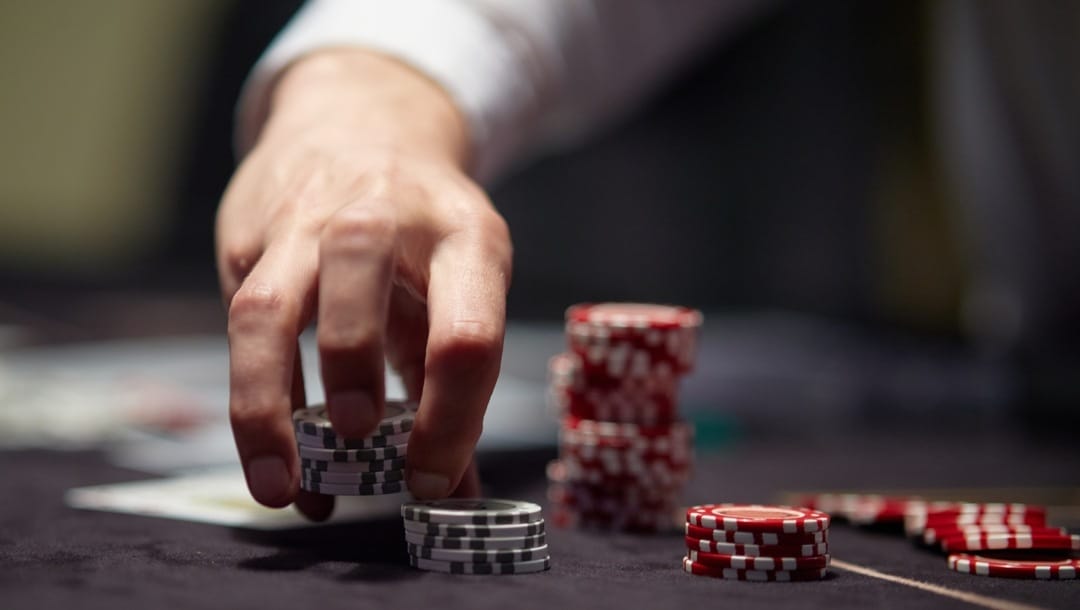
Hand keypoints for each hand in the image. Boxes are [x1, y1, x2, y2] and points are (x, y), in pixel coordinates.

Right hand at [216, 50, 510, 518]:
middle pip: (358, 274)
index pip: (465, 333)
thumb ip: (456, 381)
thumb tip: (454, 489)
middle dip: (352, 360)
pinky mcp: (249, 238)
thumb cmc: (422, 228)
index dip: (452, 419)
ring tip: (280, 485)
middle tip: (359, 436)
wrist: (359, 123)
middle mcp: (381, 216)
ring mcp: (304, 221)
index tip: (432, 480)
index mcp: (463, 236)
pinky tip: (269, 449)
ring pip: (267, 307)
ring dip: (267, 402)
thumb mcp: (462, 280)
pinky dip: (252, 394)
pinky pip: (240, 322)